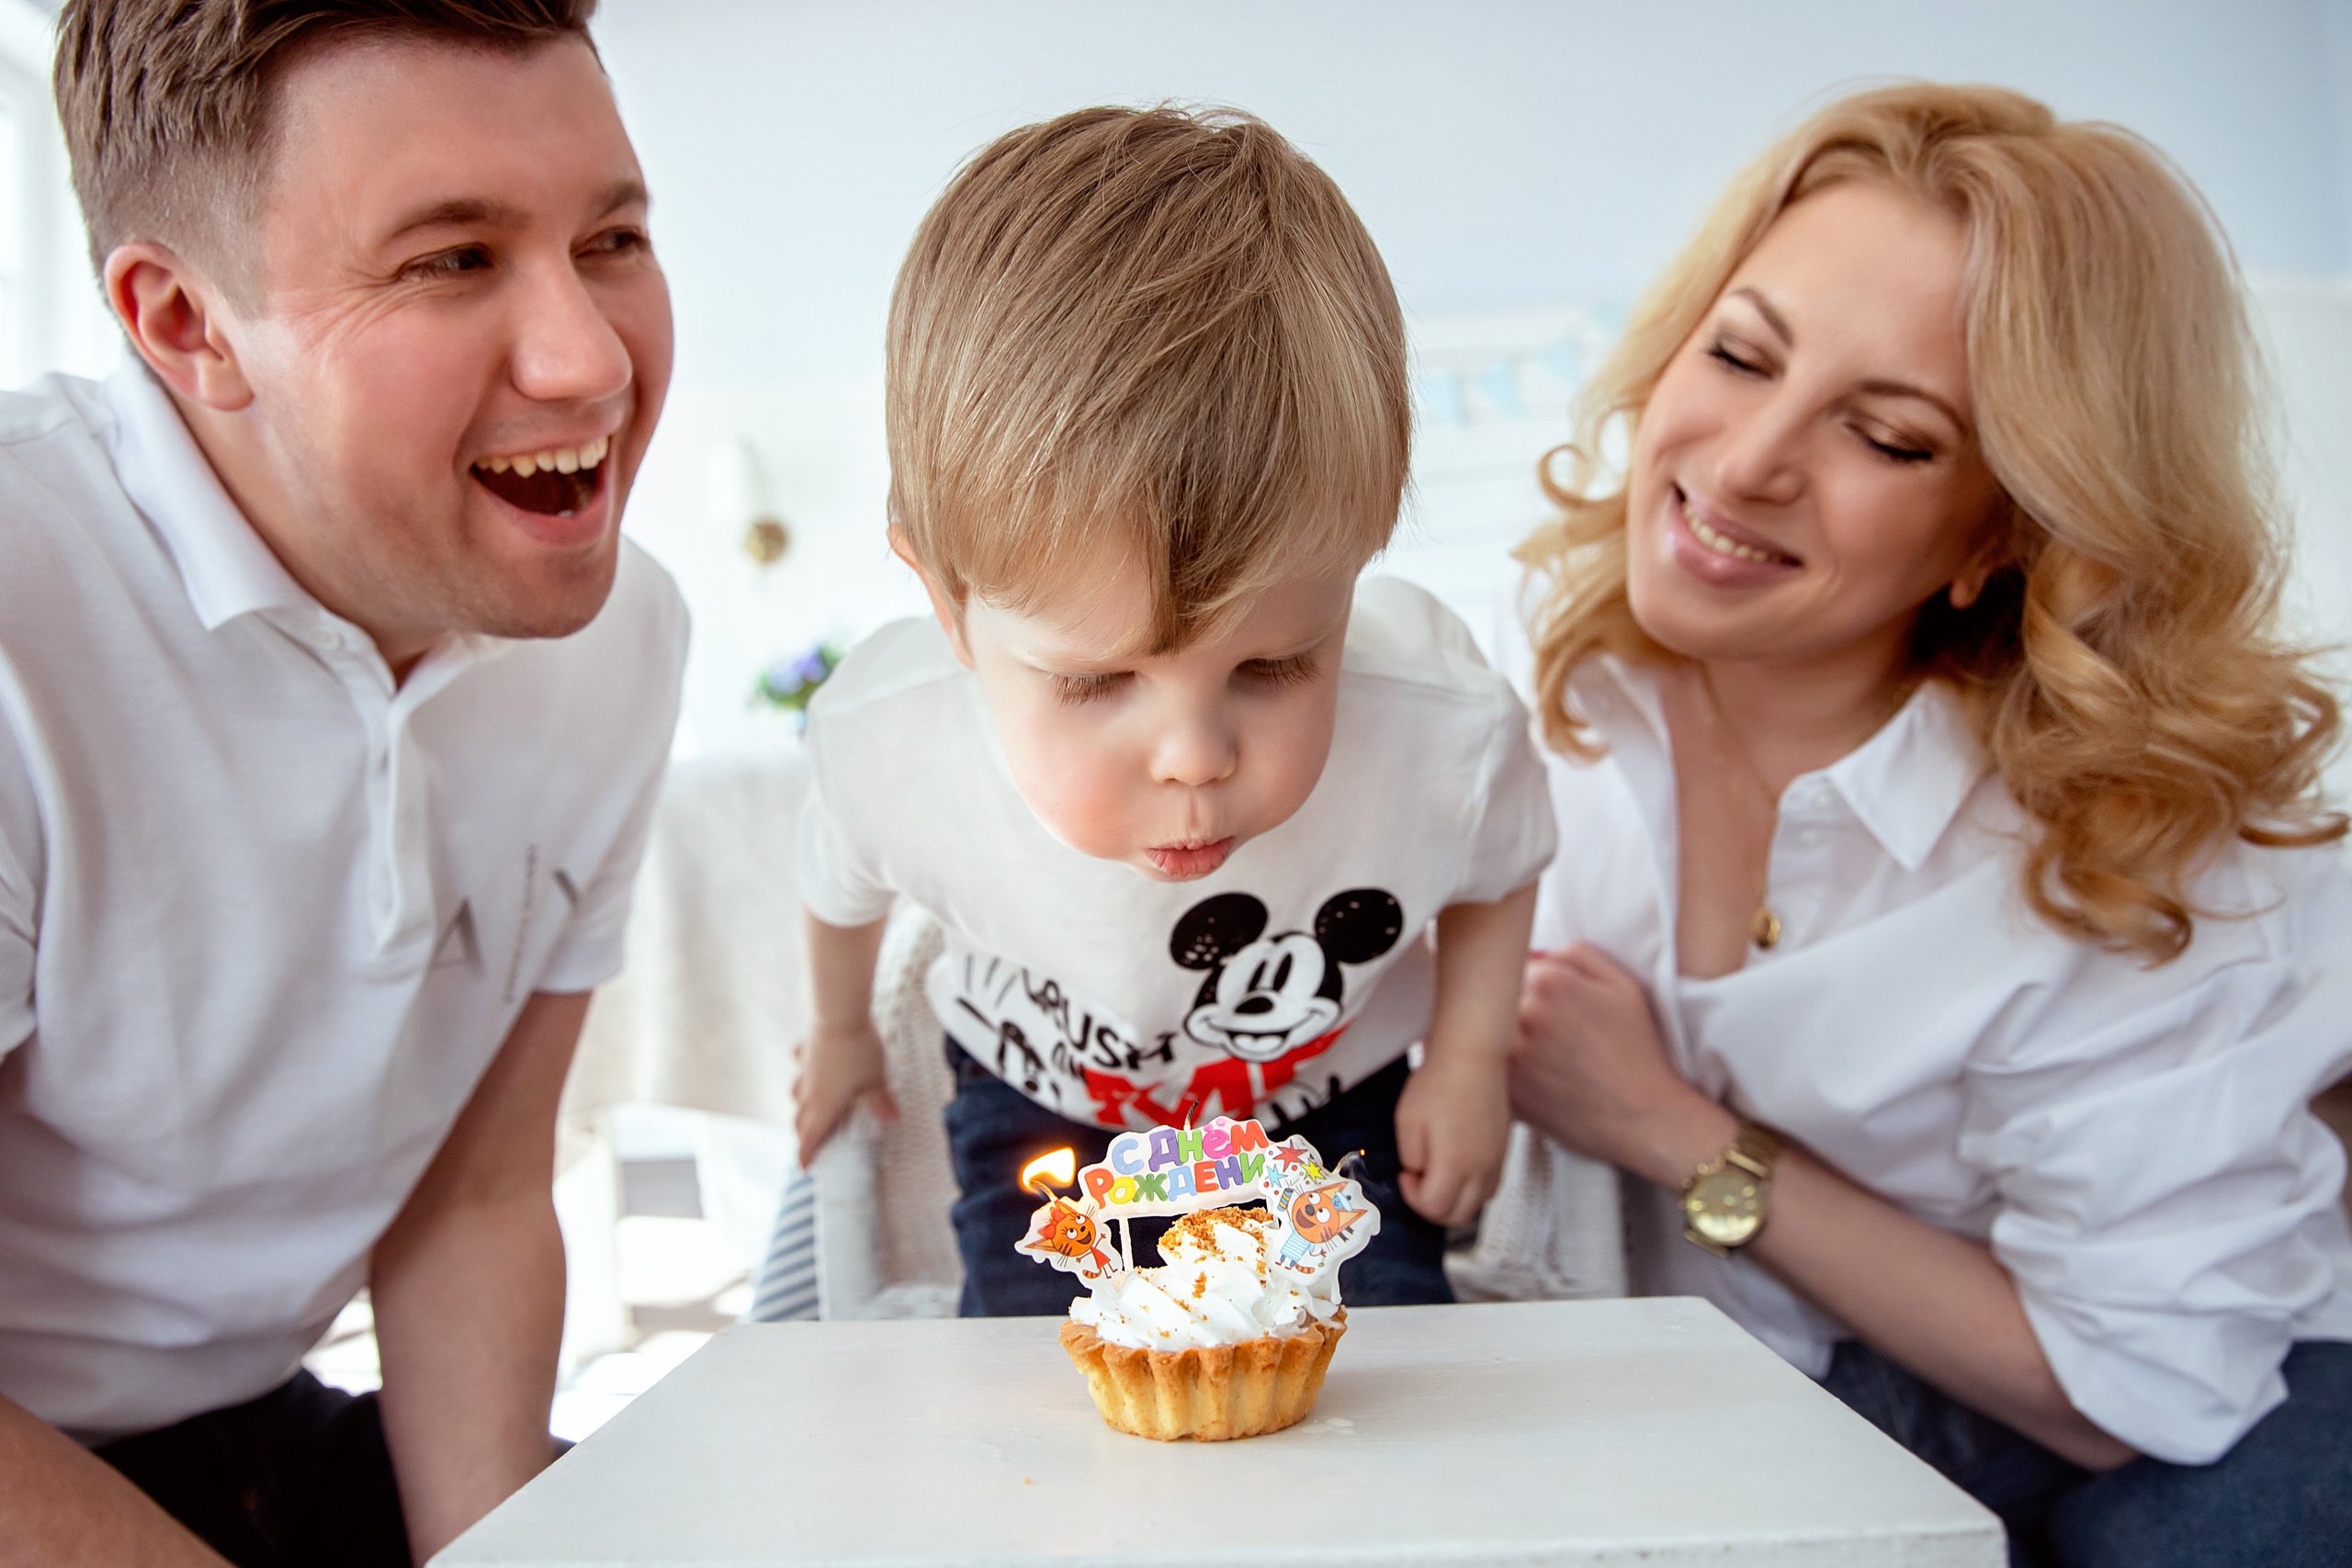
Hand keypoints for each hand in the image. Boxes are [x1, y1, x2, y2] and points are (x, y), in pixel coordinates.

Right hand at [791, 1017, 896, 1165]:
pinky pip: (801, 1063)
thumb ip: (882, 1103)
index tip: (803, 1167)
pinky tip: (807, 1064)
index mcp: (824, 1105)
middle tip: (807, 1140)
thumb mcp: (875, 1081)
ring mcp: (804, 1069)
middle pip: (800, 1119)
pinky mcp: (806, 1048)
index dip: (806, 1153)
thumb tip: (893, 1120)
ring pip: (797, 1093)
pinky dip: (803, 1069)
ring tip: (807, 1108)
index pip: (811, 1136)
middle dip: (803, 1132)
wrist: (837, 1016)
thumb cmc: (858, 1053)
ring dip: (801, 1104)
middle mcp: (809, 1090)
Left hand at [1393, 1047, 1510, 1226]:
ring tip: (1437, 1176)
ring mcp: (1496, 1161)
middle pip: (1458, 1216)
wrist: (1472, 1055)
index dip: (1412, 1197)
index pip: (1434, 1208)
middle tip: (1418, 1183)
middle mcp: (1481, 1169)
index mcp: (1455, 1164)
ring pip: (1477, 1205)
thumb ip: (1412, 1158)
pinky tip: (1458, 1168)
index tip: (1405, 1174)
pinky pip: (1490, 1186)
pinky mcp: (1503, 1150)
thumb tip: (1419, 1173)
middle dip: (1432, 1207)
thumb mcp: (1407, 1122)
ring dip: (1454, 1201)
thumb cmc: (1439, 1082)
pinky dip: (1473, 1189)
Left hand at [1511, 943, 1728, 1187]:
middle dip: (1514, 1009)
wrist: (1643, 1116)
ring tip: (1545, 1057)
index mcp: (1547, 981)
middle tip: (1548, 1033)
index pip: (1513, 964)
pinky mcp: (1504, 1092)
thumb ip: (1575, 954)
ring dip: (1506, 1041)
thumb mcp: (1622, 984)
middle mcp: (1521, 1014)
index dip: (1529, 982)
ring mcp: (1508, 1055)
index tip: (1548, 1003)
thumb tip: (1533, 955)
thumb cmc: (1637, 1050)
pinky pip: (1489, 1071)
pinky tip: (1537, 1079)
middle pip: (1496, 997)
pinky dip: (1504, 1073)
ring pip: (1489, 1034)